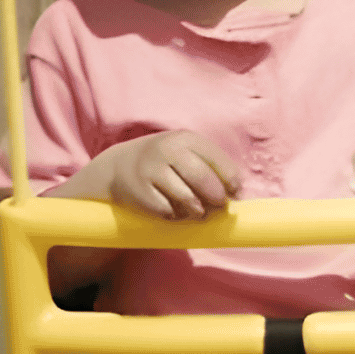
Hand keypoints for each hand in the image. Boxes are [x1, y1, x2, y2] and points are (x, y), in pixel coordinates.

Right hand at [100, 130, 243, 218]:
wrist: (118, 166)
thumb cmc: (164, 162)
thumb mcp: (184, 152)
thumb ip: (209, 166)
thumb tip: (236, 193)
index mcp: (184, 138)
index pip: (216, 159)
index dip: (231, 179)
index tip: (235, 192)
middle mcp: (167, 150)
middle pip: (202, 177)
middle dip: (217, 196)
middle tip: (220, 205)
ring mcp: (151, 170)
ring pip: (187, 197)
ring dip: (198, 209)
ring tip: (198, 211)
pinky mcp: (140, 191)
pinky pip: (168, 211)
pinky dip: (176, 216)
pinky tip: (175, 211)